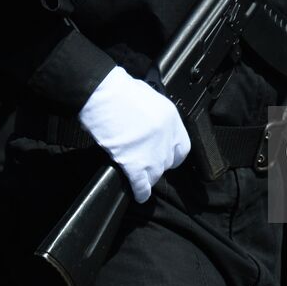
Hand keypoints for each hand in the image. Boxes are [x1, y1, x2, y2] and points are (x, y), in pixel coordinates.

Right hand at [78, 66, 189, 202]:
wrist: (103, 95)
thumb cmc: (120, 90)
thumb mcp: (149, 96)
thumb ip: (155, 114)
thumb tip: (150, 124)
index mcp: (171, 119)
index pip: (183, 147)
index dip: (173, 154)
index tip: (166, 156)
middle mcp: (166, 138)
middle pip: (168, 163)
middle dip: (158, 164)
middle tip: (147, 162)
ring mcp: (151, 153)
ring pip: (156, 175)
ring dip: (148, 177)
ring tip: (140, 176)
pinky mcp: (134, 164)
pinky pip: (142, 185)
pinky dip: (140, 192)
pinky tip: (139, 195)